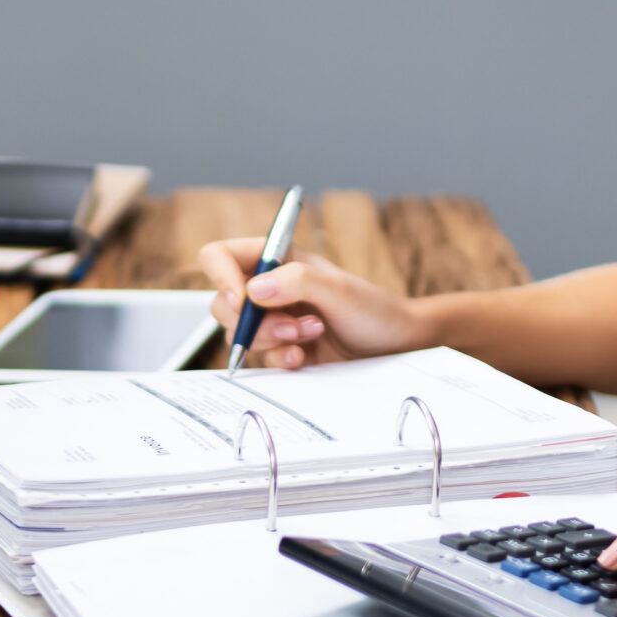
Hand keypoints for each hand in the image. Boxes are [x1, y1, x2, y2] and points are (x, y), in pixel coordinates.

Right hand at [196, 240, 432, 368]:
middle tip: (294, 326)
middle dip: (255, 321)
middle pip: (223, 303)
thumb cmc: (375, 310)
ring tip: (312, 335)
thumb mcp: (340, 289)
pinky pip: (259, 359)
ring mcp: (273, 320)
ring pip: (239, 334)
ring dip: (273, 340)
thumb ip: (297, 281)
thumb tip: (253, 290)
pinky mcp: (280, 349)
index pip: (221, 256)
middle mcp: (269, 288)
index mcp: (277, 259)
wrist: (397, 348)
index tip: (242, 300)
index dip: (220, 276)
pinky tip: (305, 357)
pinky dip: (279, 360)